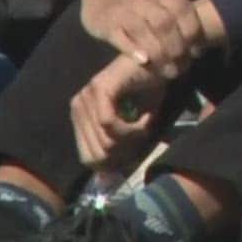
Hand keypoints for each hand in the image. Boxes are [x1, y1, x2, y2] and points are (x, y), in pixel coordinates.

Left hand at [71, 53, 164, 170]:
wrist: (164, 61)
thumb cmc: (150, 90)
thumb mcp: (133, 123)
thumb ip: (120, 146)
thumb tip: (111, 179)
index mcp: (81, 115)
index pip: (87, 157)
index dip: (113, 164)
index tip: (135, 154)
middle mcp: (78, 105)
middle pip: (96, 154)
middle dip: (124, 153)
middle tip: (143, 139)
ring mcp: (87, 96)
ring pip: (104, 141)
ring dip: (131, 140)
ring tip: (146, 126)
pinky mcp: (100, 90)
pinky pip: (110, 124)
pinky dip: (132, 129)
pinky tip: (145, 121)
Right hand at [73, 0, 203, 78]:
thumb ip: (178, 16)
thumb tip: (200, 47)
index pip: (182, 10)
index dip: (193, 32)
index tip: (196, 52)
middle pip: (164, 23)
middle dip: (176, 47)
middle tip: (182, 66)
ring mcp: (122, 10)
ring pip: (143, 30)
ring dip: (158, 52)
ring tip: (168, 71)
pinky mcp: (105, 23)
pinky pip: (120, 36)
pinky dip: (133, 49)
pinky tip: (144, 61)